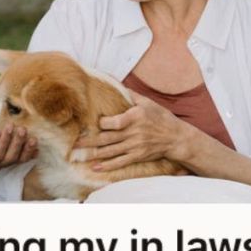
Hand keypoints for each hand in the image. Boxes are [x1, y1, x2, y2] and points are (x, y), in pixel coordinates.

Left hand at [72, 91, 187, 171]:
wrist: (176, 137)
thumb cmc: (161, 117)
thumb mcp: (148, 102)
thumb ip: (131, 95)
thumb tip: (116, 84)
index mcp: (135, 117)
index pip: (115, 122)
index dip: (102, 123)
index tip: (94, 123)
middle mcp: (134, 133)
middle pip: (107, 138)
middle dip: (89, 141)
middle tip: (74, 143)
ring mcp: (135, 146)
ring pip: (110, 151)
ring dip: (93, 153)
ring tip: (78, 155)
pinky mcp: (137, 156)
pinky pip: (120, 162)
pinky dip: (108, 165)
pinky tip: (95, 166)